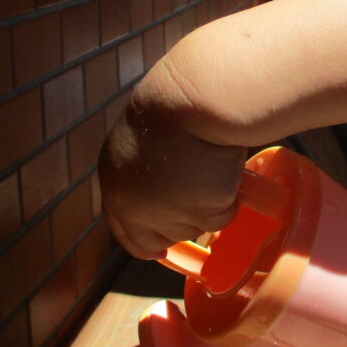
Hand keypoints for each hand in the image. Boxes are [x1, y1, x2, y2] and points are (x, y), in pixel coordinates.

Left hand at [98, 98, 247, 259]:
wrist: (193, 96)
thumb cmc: (177, 106)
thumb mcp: (144, 143)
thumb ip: (146, 175)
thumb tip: (167, 195)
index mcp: (116, 185)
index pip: (127, 234)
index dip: (147, 242)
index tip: (160, 250)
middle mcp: (134, 207)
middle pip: (166, 236)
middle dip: (185, 218)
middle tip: (200, 186)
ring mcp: (167, 213)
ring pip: (199, 225)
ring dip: (209, 201)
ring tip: (207, 161)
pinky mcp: (201, 212)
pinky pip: (224, 214)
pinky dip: (230, 194)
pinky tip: (221, 165)